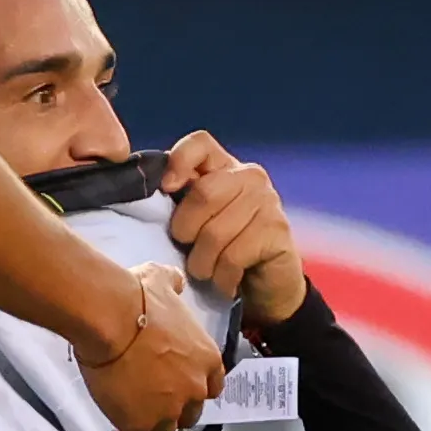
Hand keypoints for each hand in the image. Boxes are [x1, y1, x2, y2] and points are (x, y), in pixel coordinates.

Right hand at [78, 263, 222, 430]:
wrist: (110, 319)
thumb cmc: (137, 298)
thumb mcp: (162, 282)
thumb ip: (173, 285)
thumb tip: (175, 282)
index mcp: (206, 359)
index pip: (213, 385)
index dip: (197, 387)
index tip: (183, 386)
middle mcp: (193, 389)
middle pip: (190, 412)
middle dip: (175, 409)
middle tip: (153, 401)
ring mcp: (167, 411)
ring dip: (152, 428)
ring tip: (133, 421)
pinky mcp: (139, 425)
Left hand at [162, 131, 306, 327]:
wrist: (268, 287)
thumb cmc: (224, 251)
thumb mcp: (198, 221)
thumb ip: (181, 199)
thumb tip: (153, 189)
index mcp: (225, 167)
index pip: (200, 143)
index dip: (178, 162)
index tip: (167, 189)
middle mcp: (251, 177)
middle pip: (203, 194)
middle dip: (186, 231)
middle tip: (190, 250)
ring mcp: (267, 202)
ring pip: (215, 233)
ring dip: (203, 264)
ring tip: (208, 271)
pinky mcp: (277, 232)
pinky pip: (232, 257)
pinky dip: (222, 278)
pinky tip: (227, 281)